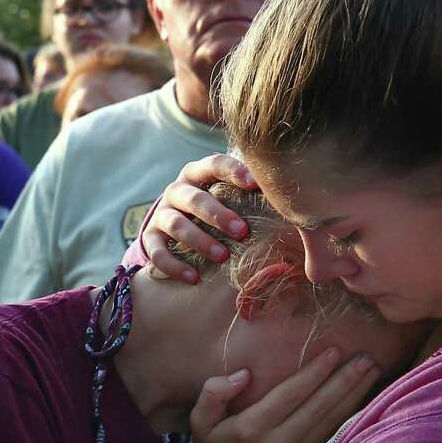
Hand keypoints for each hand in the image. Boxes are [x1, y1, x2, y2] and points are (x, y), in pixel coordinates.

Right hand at [142, 154, 257, 283]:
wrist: (172, 226)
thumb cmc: (216, 208)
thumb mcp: (229, 196)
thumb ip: (250, 193)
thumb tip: (290, 205)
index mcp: (198, 173)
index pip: (214, 165)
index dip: (233, 171)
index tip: (255, 184)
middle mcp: (177, 191)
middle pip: (194, 198)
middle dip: (218, 215)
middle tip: (242, 231)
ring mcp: (162, 214)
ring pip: (177, 225)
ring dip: (200, 240)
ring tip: (223, 256)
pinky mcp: (150, 238)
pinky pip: (157, 252)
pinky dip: (175, 266)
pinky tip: (194, 277)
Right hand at [188, 348, 382, 442]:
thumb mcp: (201, 420)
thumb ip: (214, 392)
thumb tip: (245, 374)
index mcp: (252, 429)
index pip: (290, 395)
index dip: (314, 373)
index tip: (334, 351)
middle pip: (318, 407)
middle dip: (344, 380)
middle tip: (366, 356)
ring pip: (330, 420)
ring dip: (353, 394)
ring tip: (373, 370)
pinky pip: (330, 432)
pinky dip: (349, 412)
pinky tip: (363, 394)